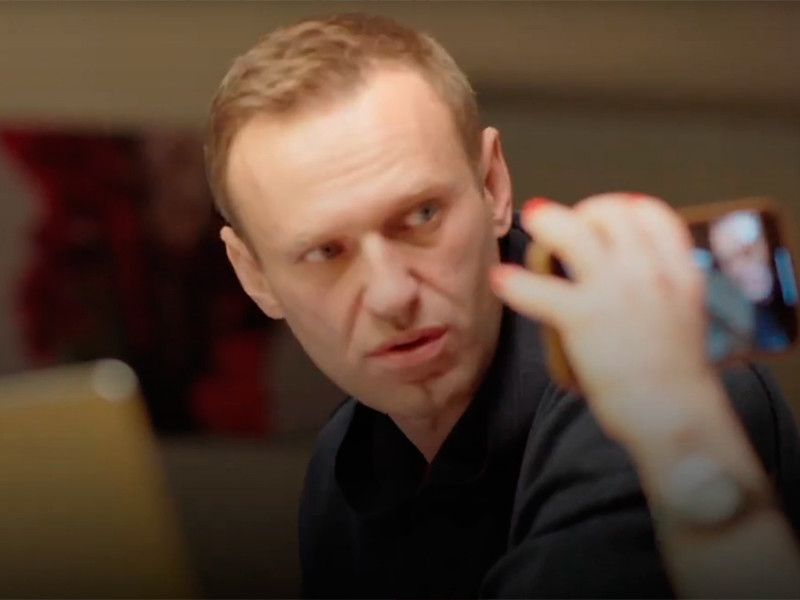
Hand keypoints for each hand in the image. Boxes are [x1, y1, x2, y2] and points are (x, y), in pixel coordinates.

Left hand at [491, 193, 718, 442]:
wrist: (678, 417)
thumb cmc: (676, 376)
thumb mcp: (682, 315)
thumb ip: (658, 288)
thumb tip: (626, 275)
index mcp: (678, 270)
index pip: (649, 212)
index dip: (620, 207)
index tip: (602, 218)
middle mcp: (650, 271)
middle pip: (608, 213)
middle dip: (581, 213)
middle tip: (561, 230)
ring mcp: (617, 291)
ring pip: (573, 234)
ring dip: (548, 225)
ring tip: (532, 224)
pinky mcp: (584, 318)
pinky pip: (540, 289)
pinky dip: (515, 283)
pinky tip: (501, 280)